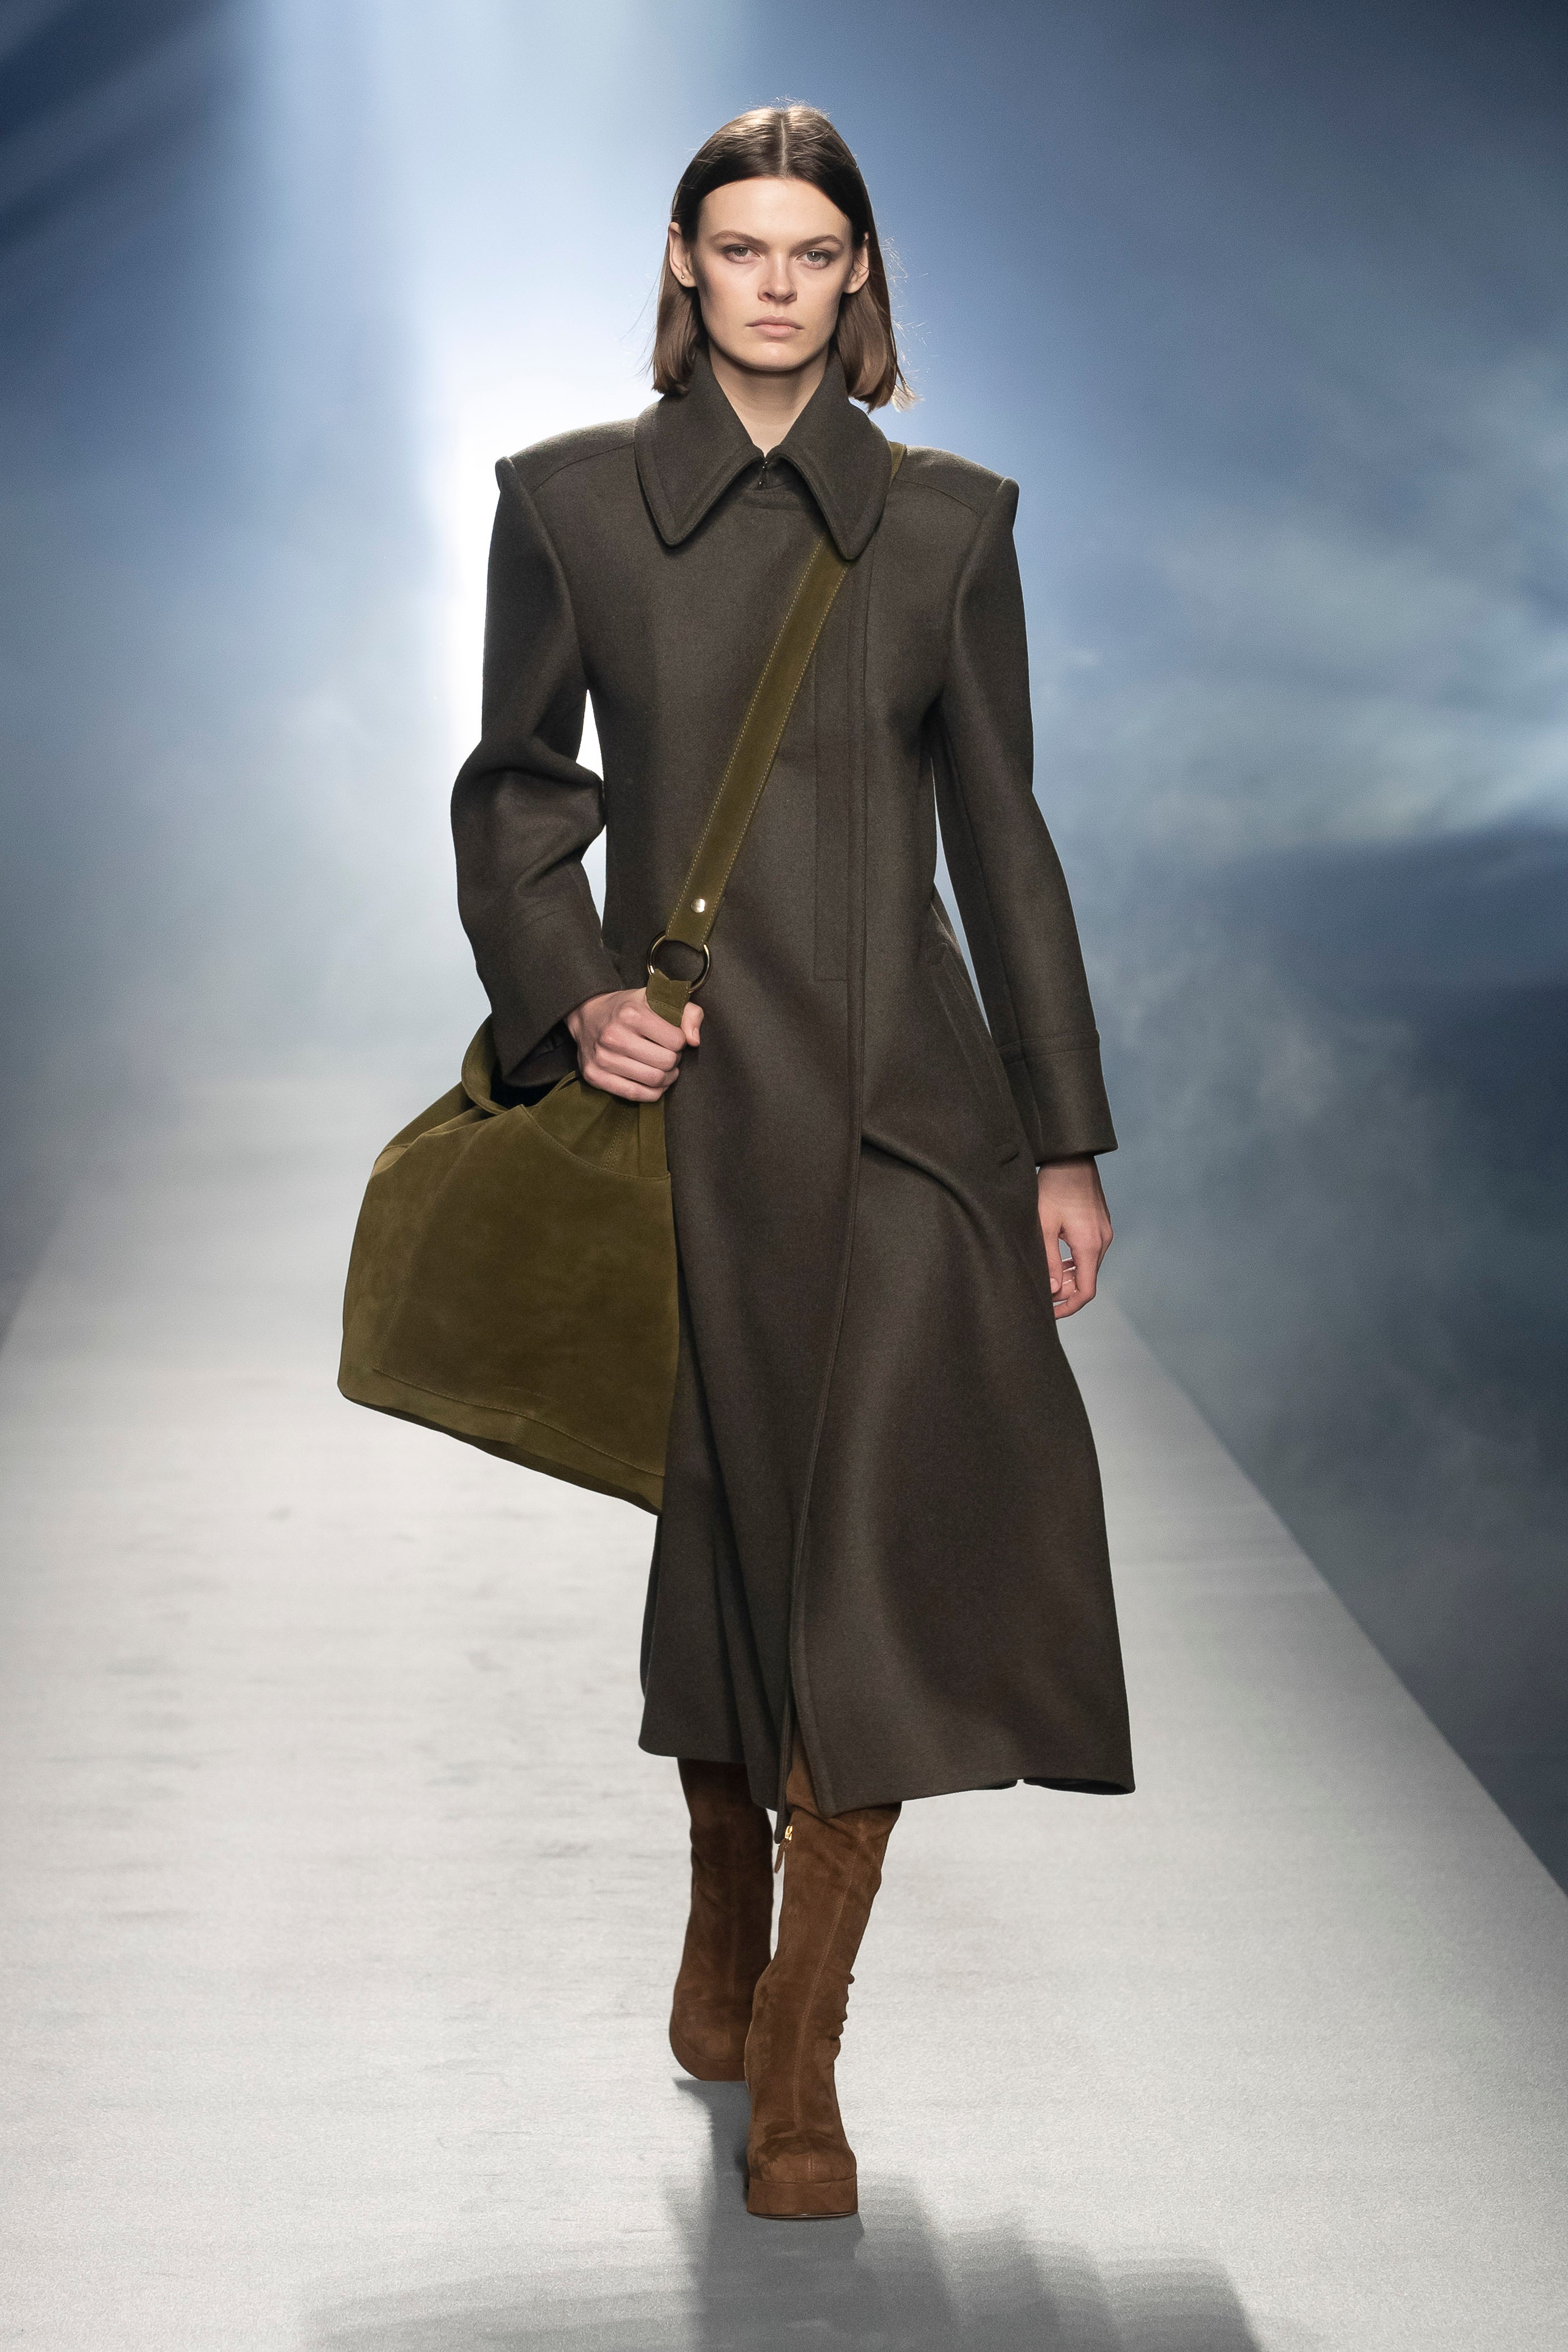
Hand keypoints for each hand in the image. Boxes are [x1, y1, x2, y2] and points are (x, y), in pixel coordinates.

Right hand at [566, 987, 702, 1101]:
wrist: (588, 1015)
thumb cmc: (630, 1008)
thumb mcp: (660, 999)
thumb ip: (688, 1012)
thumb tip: (694, 1041)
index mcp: (632, 1013)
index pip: (677, 1041)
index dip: (680, 1041)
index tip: (672, 1038)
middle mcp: (614, 1036)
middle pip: (666, 1062)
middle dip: (673, 1060)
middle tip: (667, 1053)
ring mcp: (602, 1058)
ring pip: (654, 1080)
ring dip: (666, 1077)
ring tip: (663, 1067)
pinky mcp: (595, 1076)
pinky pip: (635, 1094)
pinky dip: (652, 1092)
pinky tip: (654, 1082)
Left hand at [1036, 1156, 1111, 1318]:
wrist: (1070, 1157)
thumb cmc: (1053, 1188)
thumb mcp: (1043, 1226)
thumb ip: (1047, 1261)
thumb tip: (1052, 1292)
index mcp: (1089, 1245)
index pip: (1086, 1291)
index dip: (1069, 1307)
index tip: (1050, 1312)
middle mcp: (1102, 1241)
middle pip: (1087, 1280)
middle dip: (1065, 1293)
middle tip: (1041, 1296)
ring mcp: (1104, 1232)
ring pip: (1088, 1267)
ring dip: (1069, 1277)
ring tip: (1046, 1280)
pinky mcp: (1100, 1225)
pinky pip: (1089, 1253)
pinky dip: (1074, 1263)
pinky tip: (1057, 1261)